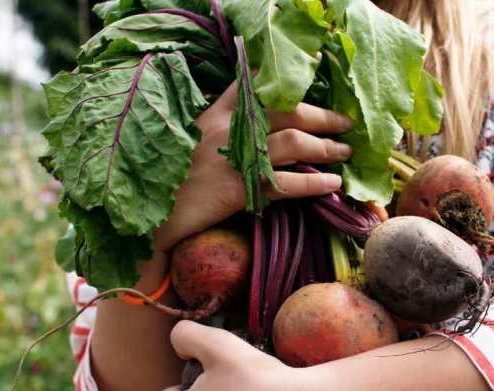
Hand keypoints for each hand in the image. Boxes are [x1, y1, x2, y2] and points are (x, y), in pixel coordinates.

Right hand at [153, 83, 354, 252]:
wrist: (149, 216)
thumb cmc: (170, 180)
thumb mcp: (191, 141)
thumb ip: (222, 129)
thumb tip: (258, 128)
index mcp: (215, 112)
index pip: (256, 83)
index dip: (288, 79)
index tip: (314, 72)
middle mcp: (227, 128)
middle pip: (287, 110)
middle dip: (322, 115)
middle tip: (345, 123)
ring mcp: (233, 158)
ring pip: (293, 142)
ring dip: (326, 147)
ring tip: (344, 153)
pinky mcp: (237, 190)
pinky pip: (286, 184)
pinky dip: (313, 185)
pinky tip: (331, 185)